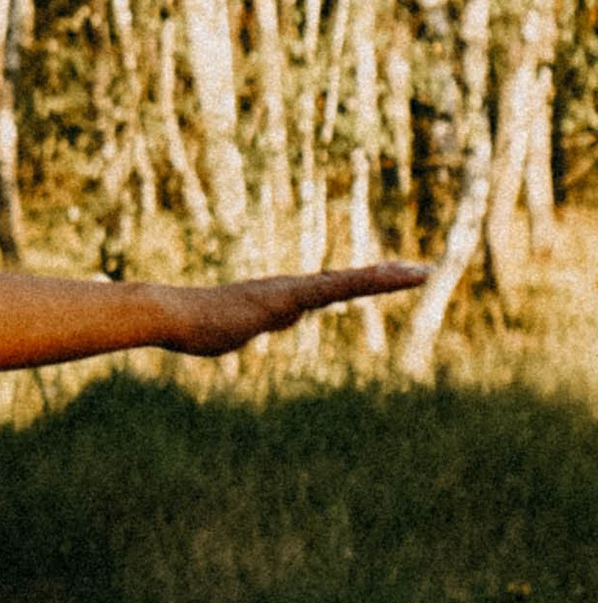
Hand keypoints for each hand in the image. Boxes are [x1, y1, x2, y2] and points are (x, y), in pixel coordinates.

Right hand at [163, 263, 427, 359]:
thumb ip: (249, 325)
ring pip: (348, 283)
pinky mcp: (287, 298)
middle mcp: (294, 291)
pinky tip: (382, 282)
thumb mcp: (232, 332)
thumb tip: (250, 323)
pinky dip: (360, 284)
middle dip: (388, 277)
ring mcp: (292, 293)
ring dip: (386, 279)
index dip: (365, 282)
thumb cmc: (196, 326)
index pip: (334, 289)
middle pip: (350, 281)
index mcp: (285, 299)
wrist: (176, 315)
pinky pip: (331, 290)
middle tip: (425, 270)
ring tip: (419, 273)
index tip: (394, 277)